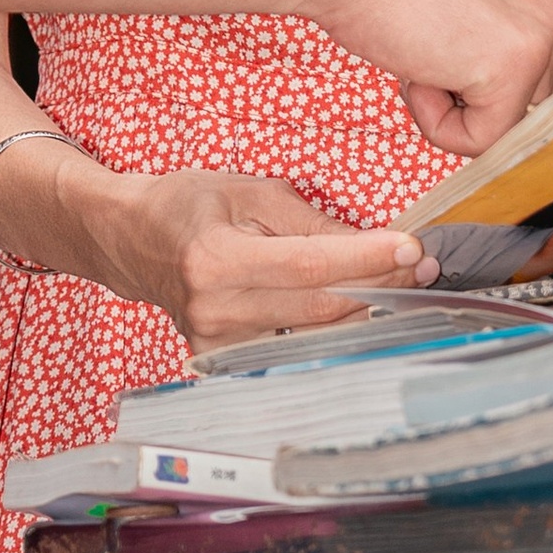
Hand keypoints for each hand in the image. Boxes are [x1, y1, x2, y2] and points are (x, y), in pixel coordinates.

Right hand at [83, 165, 434, 348]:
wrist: (129, 239)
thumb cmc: (188, 205)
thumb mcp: (250, 193)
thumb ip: (312, 224)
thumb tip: (375, 246)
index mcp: (215, 259)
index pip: (310, 266)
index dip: (367, 260)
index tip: (413, 249)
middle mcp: (215, 309)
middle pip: (319, 307)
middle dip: (380, 284)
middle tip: (423, 267)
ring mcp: (217, 342)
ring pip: (313, 333)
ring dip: (363, 308)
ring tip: (401, 284)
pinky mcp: (223, 358)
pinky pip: (292, 346)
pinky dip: (329, 327)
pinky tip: (357, 309)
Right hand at [313, 0, 552, 156]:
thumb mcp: (463, 8)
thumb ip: (496, 47)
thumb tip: (514, 119)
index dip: (538, 114)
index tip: (499, 113)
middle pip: (531, 120)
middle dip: (472, 104)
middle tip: (429, 51)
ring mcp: (544, 41)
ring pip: (503, 133)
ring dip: (448, 110)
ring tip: (421, 50)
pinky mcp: (514, 71)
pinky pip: (476, 142)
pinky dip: (434, 123)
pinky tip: (417, 67)